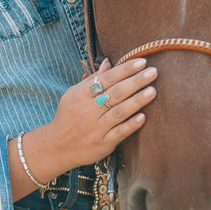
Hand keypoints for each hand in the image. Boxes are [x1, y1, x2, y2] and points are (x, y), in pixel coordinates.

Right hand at [10, 58, 156, 195]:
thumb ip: (92, 80)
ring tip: (153, 91)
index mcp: (81, 95)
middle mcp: (89, 110)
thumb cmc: (67, 117)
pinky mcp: (103, 144)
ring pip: (120, 112)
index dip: (125, 70)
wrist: (56, 147)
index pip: (107, 78)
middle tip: (153, 72)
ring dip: (137, 101)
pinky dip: (131, 125)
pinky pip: (119, 133)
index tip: (141, 62)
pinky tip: (143, 117)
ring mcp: (96, 128)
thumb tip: (108, 62)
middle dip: (136, 81)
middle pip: (116, 93)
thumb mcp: (73, 95)